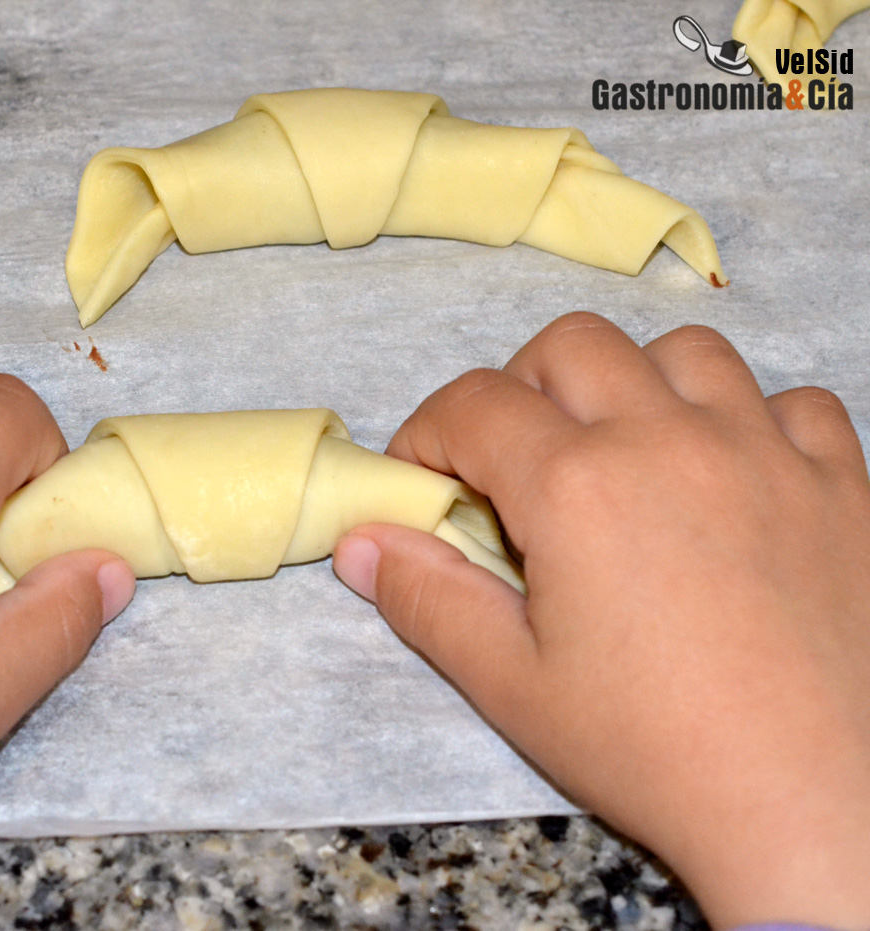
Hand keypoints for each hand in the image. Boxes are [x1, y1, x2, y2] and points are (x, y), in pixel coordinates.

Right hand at [334, 312, 869, 929]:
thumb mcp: (510, 685)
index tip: (424, 480)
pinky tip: (732, 480)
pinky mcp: (844, 482)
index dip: (427, 434)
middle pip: (571, 346)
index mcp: (576, 486)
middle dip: (521, 390)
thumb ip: (425, 598)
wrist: (820, 807)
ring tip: (625, 456)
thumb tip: (360, 541)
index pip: (472, 404)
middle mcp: (670, 440)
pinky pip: (791, 403)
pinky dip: (749, 421)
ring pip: (684, 352)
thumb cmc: (656, 752)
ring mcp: (767, 452)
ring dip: (635, 386)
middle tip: (517, 465)